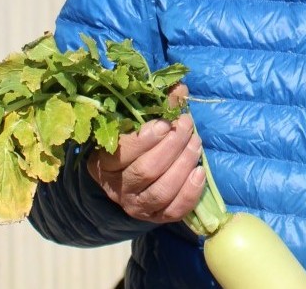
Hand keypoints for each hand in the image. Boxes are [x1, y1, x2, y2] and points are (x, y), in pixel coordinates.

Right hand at [87, 85, 206, 223]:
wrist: (125, 182)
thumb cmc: (131, 145)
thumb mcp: (134, 125)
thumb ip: (156, 106)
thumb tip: (180, 88)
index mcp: (105, 163)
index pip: (122, 153)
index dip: (145, 139)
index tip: (164, 123)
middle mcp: (119, 188)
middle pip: (146, 171)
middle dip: (172, 146)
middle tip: (186, 125)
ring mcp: (137, 206)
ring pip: (162, 191)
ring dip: (183, 164)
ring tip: (196, 143)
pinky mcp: (156, 218)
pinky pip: (174, 211)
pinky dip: (190, 192)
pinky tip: (200, 172)